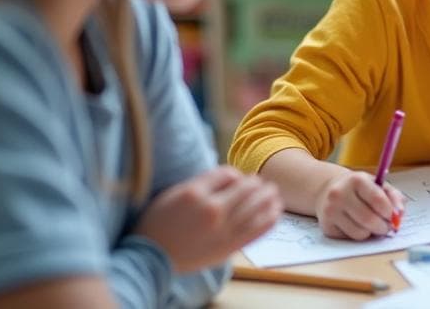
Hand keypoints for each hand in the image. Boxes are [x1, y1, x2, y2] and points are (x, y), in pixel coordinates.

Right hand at [136, 166, 281, 272]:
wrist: (152, 256)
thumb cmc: (160, 222)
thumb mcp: (174, 193)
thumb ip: (202, 183)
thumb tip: (230, 176)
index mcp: (195, 193)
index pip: (228, 173)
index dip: (234, 174)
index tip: (235, 179)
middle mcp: (211, 210)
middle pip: (246, 188)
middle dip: (255, 183)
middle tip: (260, 183)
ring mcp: (222, 230)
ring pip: (256, 206)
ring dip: (268, 196)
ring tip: (274, 193)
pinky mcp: (229, 247)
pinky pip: (258, 229)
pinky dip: (271, 218)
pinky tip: (277, 210)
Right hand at [315, 170, 405, 239]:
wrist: (328, 190)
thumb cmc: (359, 189)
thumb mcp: (377, 185)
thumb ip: (394, 196)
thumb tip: (400, 213)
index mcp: (356, 180)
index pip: (378, 200)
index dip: (390, 212)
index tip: (393, 216)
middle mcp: (339, 194)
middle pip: (369, 219)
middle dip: (383, 227)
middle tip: (387, 227)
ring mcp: (330, 210)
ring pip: (360, 233)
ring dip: (371, 232)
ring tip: (371, 224)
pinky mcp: (326, 226)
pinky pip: (350, 238)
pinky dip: (359, 235)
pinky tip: (356, 225)